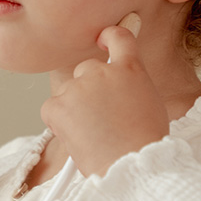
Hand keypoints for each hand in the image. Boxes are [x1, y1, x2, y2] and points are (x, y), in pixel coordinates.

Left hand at [41, 22, 168, 176]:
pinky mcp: (57, 104)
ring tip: (93, 133)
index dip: (108, 36)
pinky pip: (51, 108)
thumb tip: (119, 83)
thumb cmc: (143, 143)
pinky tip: (77, 136)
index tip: (102, 39)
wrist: (131, 164)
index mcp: (130, 69)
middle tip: (102, 118)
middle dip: (89, 90)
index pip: (117, 37)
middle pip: (86, 70)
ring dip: (74, 108)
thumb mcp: (149, 102)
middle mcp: (101, 71)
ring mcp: (78, 86)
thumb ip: (131, 84)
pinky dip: (59, 121)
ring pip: (68, 91)